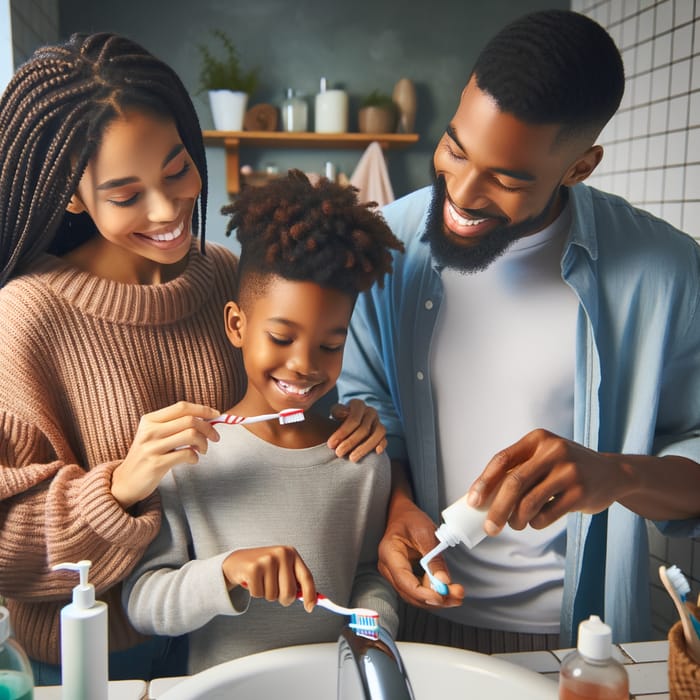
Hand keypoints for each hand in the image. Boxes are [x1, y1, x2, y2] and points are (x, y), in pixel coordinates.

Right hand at [111, 401, 220, 508]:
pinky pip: (186, 454)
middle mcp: (149, 431)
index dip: (202, 409)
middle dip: (209, 428)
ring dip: (204, 443)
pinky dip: (195, 457)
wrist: (125, 481)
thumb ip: (175, 425)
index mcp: (150, 420)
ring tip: (203, 449)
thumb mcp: (154, 435)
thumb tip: (207, 419)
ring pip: (191, 435)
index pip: (181, 407)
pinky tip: (193, 460)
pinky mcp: (156, 464)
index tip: (216, 415)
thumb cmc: (147, 456)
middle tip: (215, 437)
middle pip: (189, 420)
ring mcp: (152, 447)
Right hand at [222, 545, 316, 611]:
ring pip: (273, 595)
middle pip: (290, 592)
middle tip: (274, 590)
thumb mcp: (282, 568)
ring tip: (261, 581)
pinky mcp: (253, 568)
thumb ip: (295, 581)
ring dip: (266, 594)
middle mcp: (281, 554)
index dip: (310, 594)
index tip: (310, 607)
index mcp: (291, 553)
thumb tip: (310, 601)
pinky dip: (255, 592)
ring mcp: (267, 560)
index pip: (306, 577)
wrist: (238, 561)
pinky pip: (259, 594)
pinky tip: (252, 581)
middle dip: (283, 598)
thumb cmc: (263, 567)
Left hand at [327, 399, 386, 461]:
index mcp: (358, 405)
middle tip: (339, 453)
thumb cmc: (339, 419)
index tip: (331, 444)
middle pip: (364, 429)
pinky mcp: (382, 433)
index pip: (353, 419)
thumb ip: (338, 411)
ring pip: (378, 434)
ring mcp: (378, 422)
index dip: (342, 432)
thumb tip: (343, 414)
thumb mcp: (336, 412)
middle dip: (350, 442)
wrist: (348, 425)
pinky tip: (376, 452)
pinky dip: (382, 445)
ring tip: (352, 458)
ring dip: (365, 447)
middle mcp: (370, 411)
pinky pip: (385, 439)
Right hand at [378, 492, 463, 608]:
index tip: (442, 597)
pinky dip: (433, 592)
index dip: (423, 593)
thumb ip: (434, 558)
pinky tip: (447, 591)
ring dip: (436, 598)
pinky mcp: (403, 576)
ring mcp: (394, 574)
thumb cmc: (411, 519)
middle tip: (457, 596)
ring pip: (414, 595)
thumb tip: (444, 582)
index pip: (404, 581)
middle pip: (410, 592)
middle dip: (434, 598)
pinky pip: (417, 590)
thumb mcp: (426, 533)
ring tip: (456, 594)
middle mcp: (388, 567)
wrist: (403, 514)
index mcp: (389, 553)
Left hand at [467, 428, 623, 534]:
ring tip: (515, 524)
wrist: (611, 473)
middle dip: (497, 509)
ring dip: (516, 520)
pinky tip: (536, 521)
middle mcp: (553, 450)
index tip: (473, 502)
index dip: (484, 482)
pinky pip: (547, 515)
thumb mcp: (543, 458)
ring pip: (529, 503)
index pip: (502, 459)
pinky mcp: (581, 492)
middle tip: (489, 528)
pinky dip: (536, 523)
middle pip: (514, 483)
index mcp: (537, 439)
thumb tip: (482, 498)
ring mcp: (569, 471)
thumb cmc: (565, 468)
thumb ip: (519, 470)